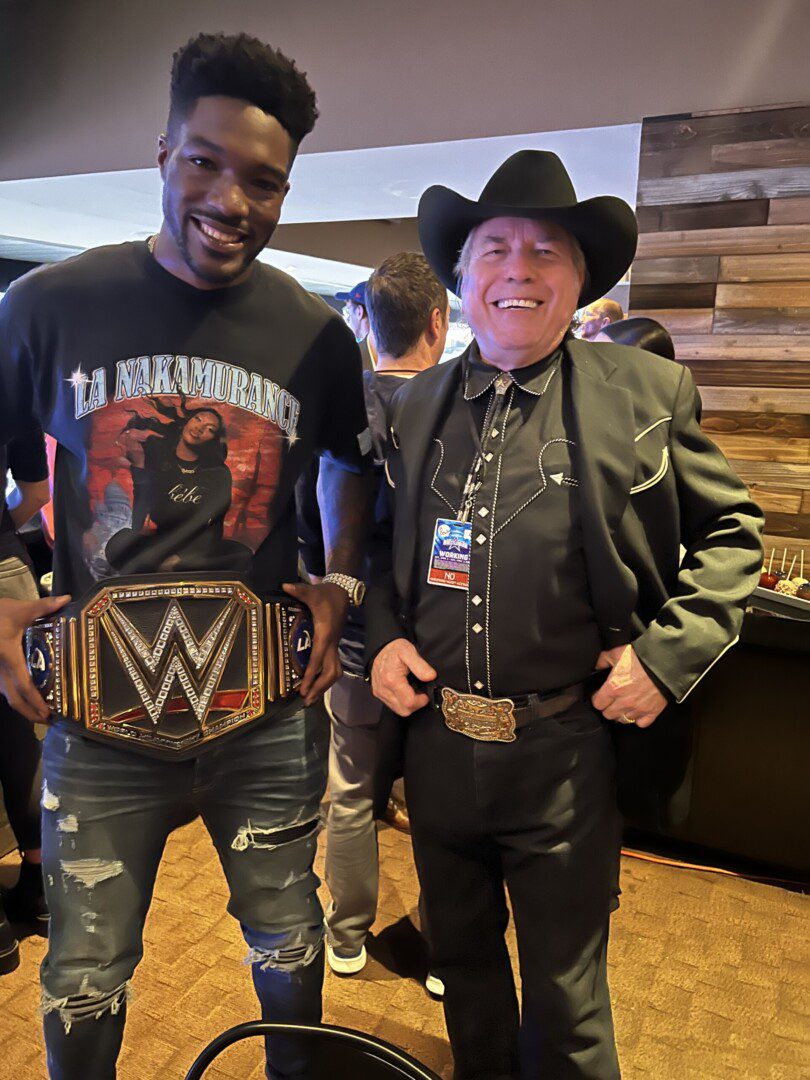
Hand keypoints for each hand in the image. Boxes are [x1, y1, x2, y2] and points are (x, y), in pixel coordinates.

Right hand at [0, 594, 70, 722]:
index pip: (24, 684)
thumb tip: (66, 599)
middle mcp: (1, 670)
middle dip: (30, 712)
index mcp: (9, 658)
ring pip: (8, 696)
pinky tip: (28, 697)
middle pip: (14, 699)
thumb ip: (43, 606)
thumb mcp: (18, 609)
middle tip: (48, 720)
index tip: (48, 711)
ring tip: (41, 713)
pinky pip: (5, 689)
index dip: (36, 700)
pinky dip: (18, 697)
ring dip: (24, 707)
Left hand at [282, 581, 347, 705]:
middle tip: (306, 700)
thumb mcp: (313, 592)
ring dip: (324, 686)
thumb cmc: (326, 594)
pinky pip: (332, 667)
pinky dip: (324, 678)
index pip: (317, 659)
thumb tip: (285, 586)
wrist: (343, 593)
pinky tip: (315, 685)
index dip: (310, 675)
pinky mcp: (333, 646)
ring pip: (334, 672)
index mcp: (325, 634)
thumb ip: (299, 590)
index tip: (303, 689)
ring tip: (310, 698)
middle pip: (331, 672)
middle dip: (320, 687)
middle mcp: (331, 644)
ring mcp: (334, 646)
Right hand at [371, 638, 436, 716]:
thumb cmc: (394, 649)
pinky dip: (401, 701)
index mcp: (391, 679)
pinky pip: (393, 706)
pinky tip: (404, 690)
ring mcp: (379, 693)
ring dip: (408, 704)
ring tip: (412, 689)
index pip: (409, 702)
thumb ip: (420, 665)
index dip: (421, 700)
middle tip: (420, 691)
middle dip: (416, 704)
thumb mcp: (409, 651)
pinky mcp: (378, 694)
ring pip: (399, 710)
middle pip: (404, 710)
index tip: (426, 692)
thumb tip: (431, 676)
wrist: (379, 648)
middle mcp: (383, 689)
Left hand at [591, 644, 666, 728]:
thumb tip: (596, 666)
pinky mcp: (652, 712)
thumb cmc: (641, 657)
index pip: (597, 704)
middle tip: (612, 700)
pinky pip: (640, 723)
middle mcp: (624, 701)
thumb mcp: (618, 653)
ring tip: (625, 705)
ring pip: (623, 720)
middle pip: (608, 714)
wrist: (665, 663)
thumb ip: (603, 660)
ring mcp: (639, 708)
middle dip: (608, 707)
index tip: (601, 695)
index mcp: (613, 687)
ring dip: (622, 713)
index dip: (598, 698)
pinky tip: (638, 710)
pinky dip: (638, 718)